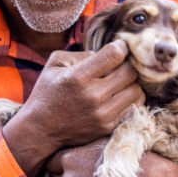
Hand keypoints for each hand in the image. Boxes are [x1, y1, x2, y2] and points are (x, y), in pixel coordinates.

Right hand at [2, 42, 143, 171]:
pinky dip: (131, 98)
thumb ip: (81, 54)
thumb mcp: (55, 64)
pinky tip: (120, 94)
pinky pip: (134, 107)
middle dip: (128, 63)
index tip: (119, 46)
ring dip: (132, 81)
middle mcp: (93, 96)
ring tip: (121, 80)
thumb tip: (104, 54)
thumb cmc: (47, 93)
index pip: (114, 54)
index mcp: (78, 77)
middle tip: (121, 63)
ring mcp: (103, 114)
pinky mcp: (108, 126)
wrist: (40, 130)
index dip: (121, 46)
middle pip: (130, 71)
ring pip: (137, 90)